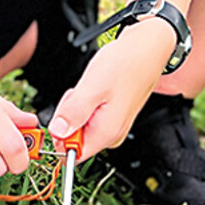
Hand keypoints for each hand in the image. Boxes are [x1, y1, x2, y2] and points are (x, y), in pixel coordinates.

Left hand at [47, 18, 176, 159]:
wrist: (147, 49)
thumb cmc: (125, 65)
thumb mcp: (92, 87)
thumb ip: (73, 112)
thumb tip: (57, 132)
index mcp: (106, 133)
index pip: (72, 154)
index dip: (60, 135)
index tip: (65, 113)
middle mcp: (112, 134)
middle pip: (75, 139)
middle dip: (68, 116)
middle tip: (79, 94)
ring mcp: (114, 125)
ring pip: (81, 125)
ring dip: (77, 106)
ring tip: (90, 88)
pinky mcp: (114, 115)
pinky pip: (90, 115)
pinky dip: (86, 101)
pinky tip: (95, 88)